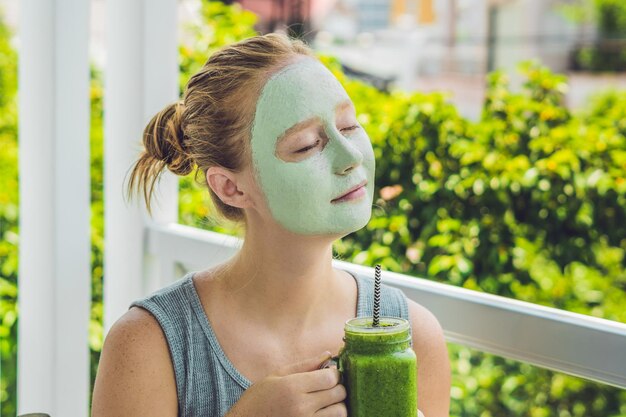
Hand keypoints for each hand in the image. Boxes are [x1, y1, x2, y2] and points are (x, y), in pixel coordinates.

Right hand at [225, 351, 346, 416]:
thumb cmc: (258, 399)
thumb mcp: (276, 376)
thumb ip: (305, 365)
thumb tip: (328, 355)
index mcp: (293, 387)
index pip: (330, 377)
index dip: (334, 373)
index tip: (329, 373)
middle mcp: (302, 406)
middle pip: (338, 393)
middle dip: (338, 387)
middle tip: (328, 387)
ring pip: (340, 412)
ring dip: (338, 405)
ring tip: (327, 402)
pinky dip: (331, 416)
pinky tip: (322, 412)